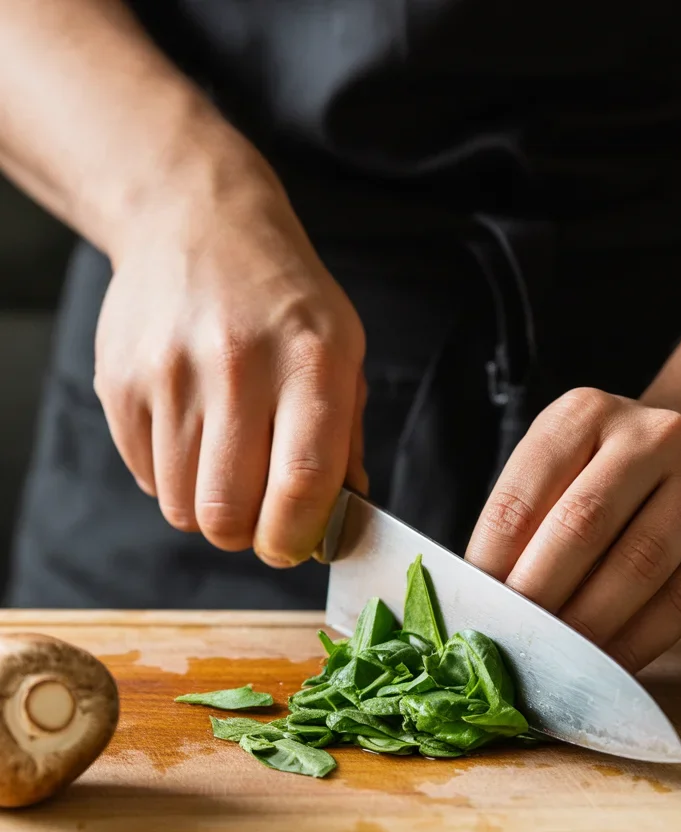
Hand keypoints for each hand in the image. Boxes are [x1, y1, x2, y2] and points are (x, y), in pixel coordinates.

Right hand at [94, 142, 365, 566]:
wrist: (196, 222)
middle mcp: (236, 364)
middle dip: (247, 534)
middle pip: (229, 511)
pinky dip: (173, 477)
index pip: (302, 482)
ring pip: (183, 506)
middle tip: (258, 514)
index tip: (293, 546)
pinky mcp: (120, 382)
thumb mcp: (343, 351)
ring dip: (209, 507)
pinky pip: (147, 478)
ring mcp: (168, 373)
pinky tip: (192, 432)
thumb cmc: (284, 301)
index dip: (297, 536)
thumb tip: (342, 522)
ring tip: (227, 462)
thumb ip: (346, 441)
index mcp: (310, 360)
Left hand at [466, 389, 680, 672]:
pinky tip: (612, 666)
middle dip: (540, 595)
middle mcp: (652, 435)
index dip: (493, 560)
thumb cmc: (612, 483)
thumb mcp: (563, 476)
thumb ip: (525, 525)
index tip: (476, 609)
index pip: (523, 493)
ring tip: (558, 662)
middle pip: (582, 525)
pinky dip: (642, 642)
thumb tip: (484, 603)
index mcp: (584, 414)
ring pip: (640, 565)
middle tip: (514, 643)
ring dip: (591, 624)